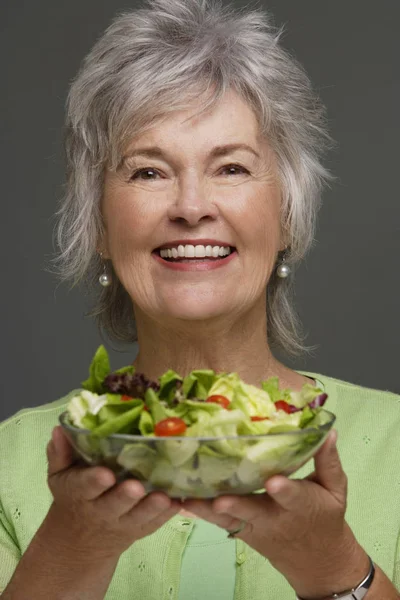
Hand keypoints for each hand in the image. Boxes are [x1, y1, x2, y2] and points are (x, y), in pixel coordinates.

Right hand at [43, 426, 181, 559]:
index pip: (85, 487)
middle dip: (125, 497)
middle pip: (114, 505)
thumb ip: (60, 453)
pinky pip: (155, 523)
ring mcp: (123, 522)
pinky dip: (167, 514)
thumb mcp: (59, 475)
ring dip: (151, 507)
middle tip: (136, 487)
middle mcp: (101, 510)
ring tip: (164, 496)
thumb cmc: (74, 495)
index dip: (94, 481)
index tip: (105, 474)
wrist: (81, 539)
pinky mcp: (140, 529)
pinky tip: (180, 501)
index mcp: (79, 493)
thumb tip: (60, 429)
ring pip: (138, 517)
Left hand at [183, 430, 369, 599]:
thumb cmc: (325, 517)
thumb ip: (328, 461)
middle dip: (236, 505)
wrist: (316, 560)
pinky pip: (218, 521)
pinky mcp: (240, 529)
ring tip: (185, 498)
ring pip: (228, 518)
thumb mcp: (335, 490)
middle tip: (220, 500)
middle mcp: (274, 518)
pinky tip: (179, 498)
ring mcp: (254, 525)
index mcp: (302, 506)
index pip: (293, 498)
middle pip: (253, 511)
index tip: (273, 482)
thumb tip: (327, 430)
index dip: (284, 490)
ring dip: (207, 509)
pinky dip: (200, 510)